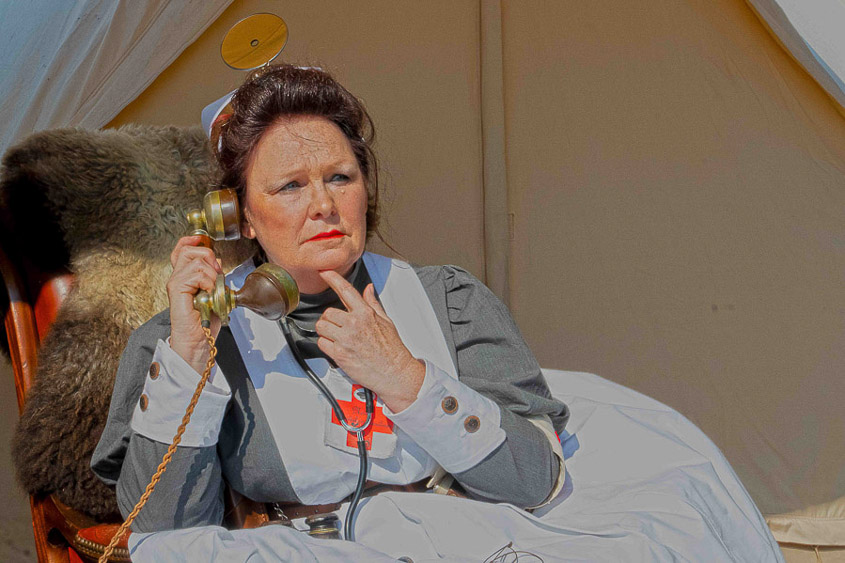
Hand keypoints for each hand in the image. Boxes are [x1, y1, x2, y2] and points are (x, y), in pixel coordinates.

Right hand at [167, 235, 222, 373]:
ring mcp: (175, 284)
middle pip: (187, 251)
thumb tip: (217, 261)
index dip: (191, 241)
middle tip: (216, 272)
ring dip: (211, 274)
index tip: (201, 238)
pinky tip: (208, 293)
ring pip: (195, 262)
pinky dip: (207, 281)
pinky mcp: (176, 291)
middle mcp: (177, 278)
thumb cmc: (205, 321)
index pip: (182, 250)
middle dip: (208, 256)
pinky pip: (194, 275)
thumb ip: (213, 276)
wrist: (199, 341)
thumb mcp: (214, 293)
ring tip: (212, 289)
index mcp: (185, 277)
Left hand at [315, 270, 424, 411]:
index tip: (324, 271)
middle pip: (327, 312)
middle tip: (339, 327)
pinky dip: (326, 345)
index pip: (346, 290)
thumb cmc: (392, 349)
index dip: (332, 278)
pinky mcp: (339, 354)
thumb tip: (368, 289)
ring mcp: (346, 339)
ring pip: (321, 327)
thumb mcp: (386, 321)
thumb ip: (373, 304)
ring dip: (326, 332)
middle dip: (330, 320)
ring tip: (337, 338)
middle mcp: (354, 324)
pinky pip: (321, 343)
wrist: (395, 372)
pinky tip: (337, 348)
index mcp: (366, 313)